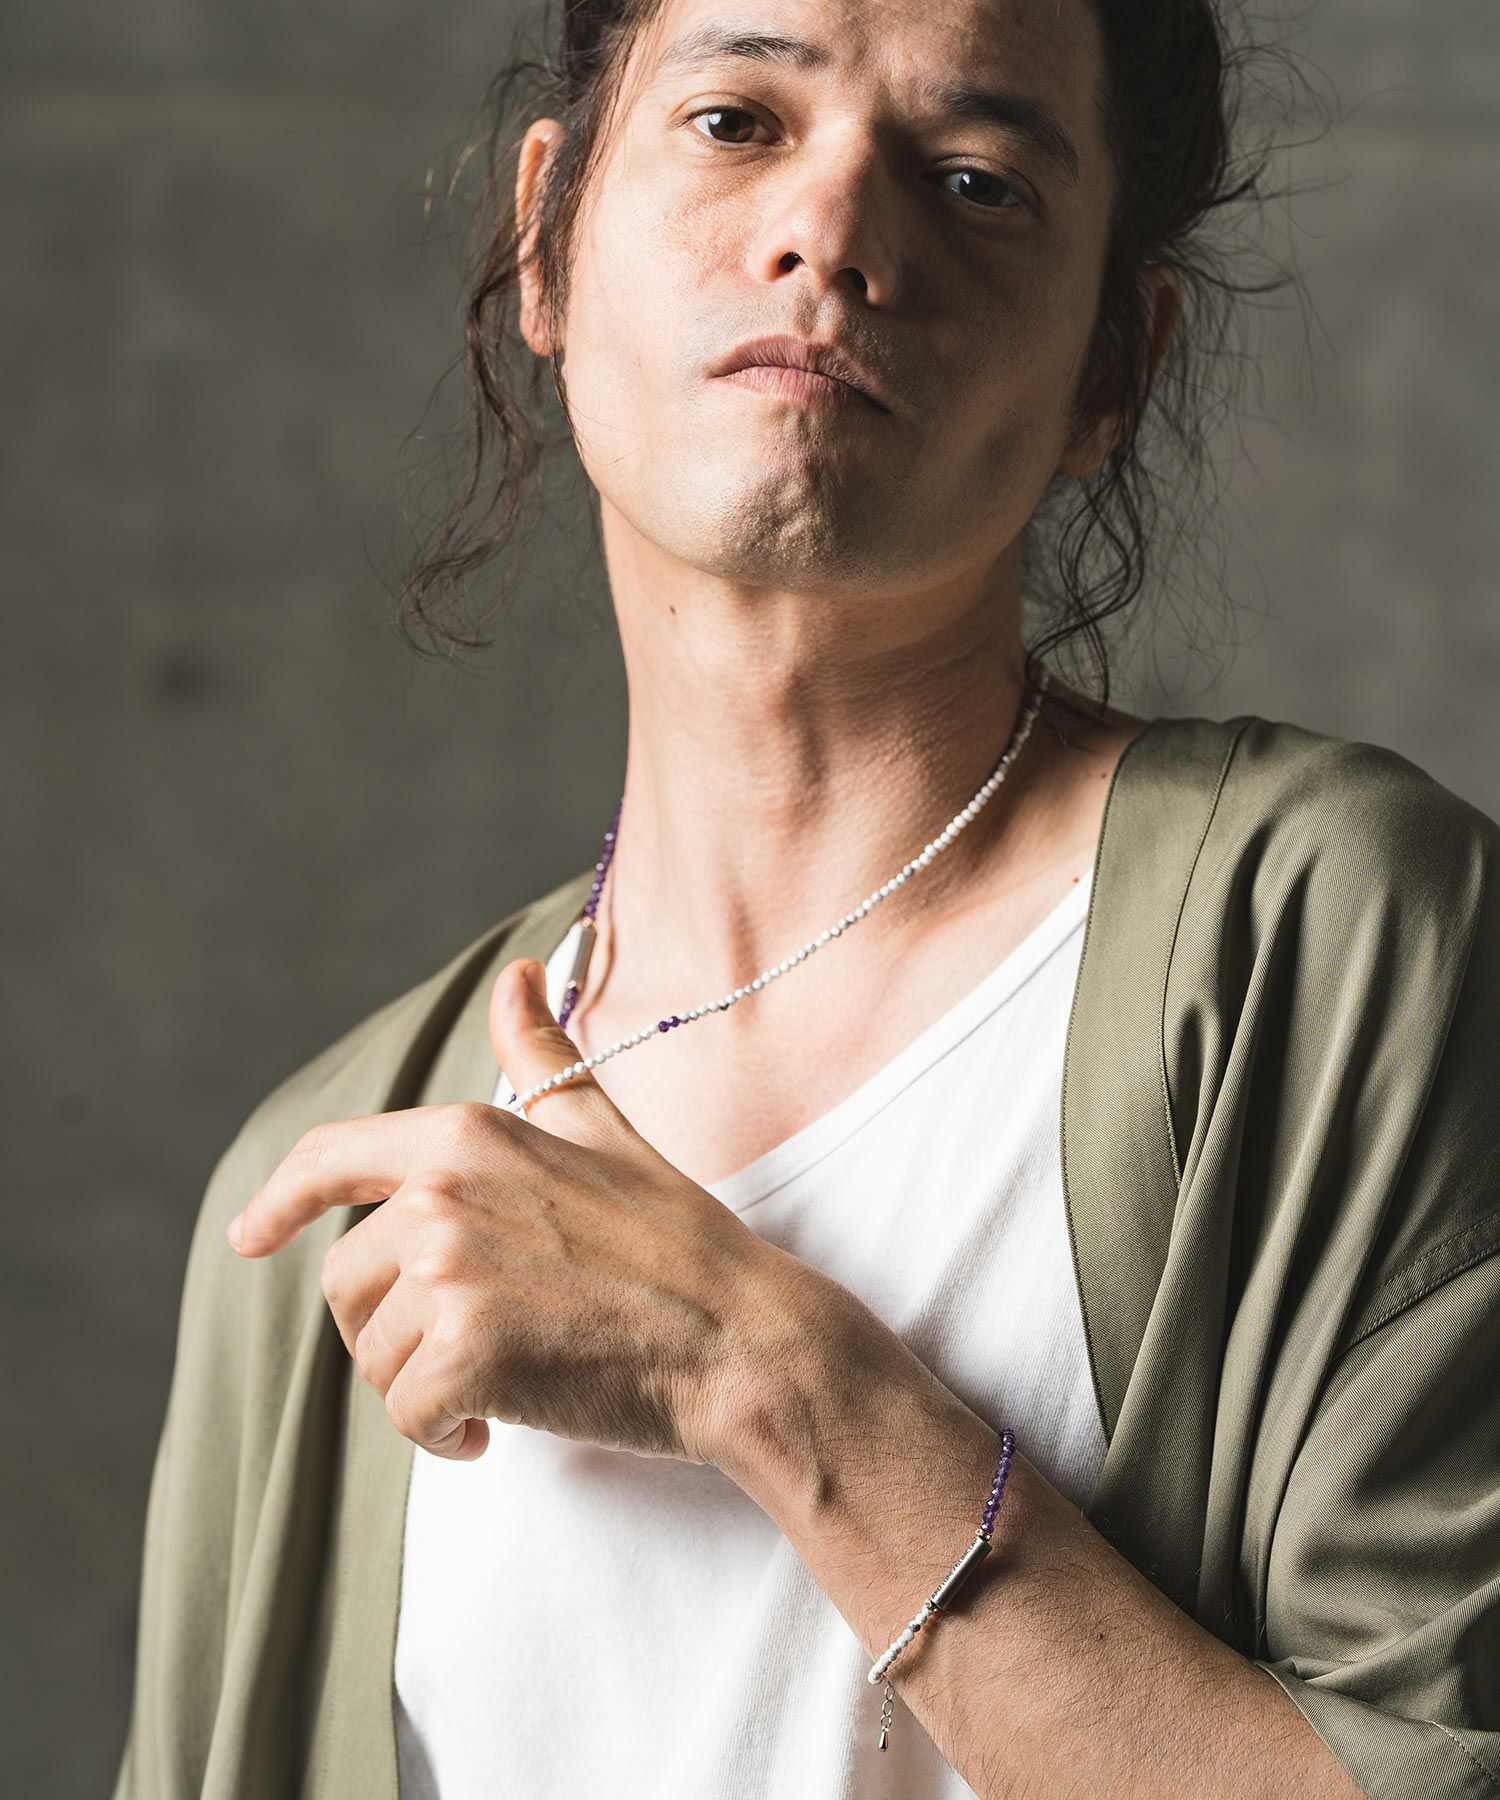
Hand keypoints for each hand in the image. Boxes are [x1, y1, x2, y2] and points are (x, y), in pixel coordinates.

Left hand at [224, 956, 792, 1464]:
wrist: (740, 1336)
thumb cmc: (675, 1240)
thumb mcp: (601, 1130)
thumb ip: (540, 1056)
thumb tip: (517, 977)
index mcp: (465, 1136)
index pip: (332, 1158)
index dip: (279, 1199)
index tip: (251, 1236)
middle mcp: (442, 1194)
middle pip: (348, 1282)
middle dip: (395, 1329)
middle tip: (476, 1345)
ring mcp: (450, 1272)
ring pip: (373, 1356)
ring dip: (426, 1385)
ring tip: (505, 1379)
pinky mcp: (465, 1351)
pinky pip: (407, 1415)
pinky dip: (445, 1434)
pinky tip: (500, 1424)